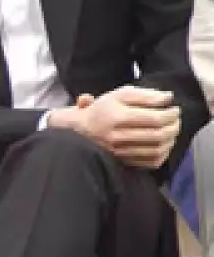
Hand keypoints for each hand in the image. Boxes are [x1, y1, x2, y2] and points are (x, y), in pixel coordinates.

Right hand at [50, 86, 179, 168]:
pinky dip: (163, 153)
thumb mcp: (120, 94)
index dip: (171, 114)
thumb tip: (168, 99)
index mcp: (118, 117)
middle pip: (158, 135)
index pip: (154, 118)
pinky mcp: (124, 162)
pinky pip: (151, 162)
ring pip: (157, 150)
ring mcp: (121, 152)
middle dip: (174, 126)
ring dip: (171, 139)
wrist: (80, 129)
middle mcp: (118, 136)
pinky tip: (163, 144)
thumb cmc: (103, 109)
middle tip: (176, 120)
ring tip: (171, 130)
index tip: (174, 109)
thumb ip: (144, 95)